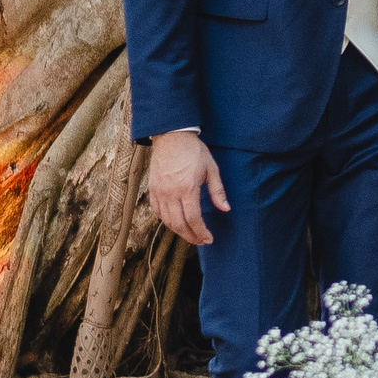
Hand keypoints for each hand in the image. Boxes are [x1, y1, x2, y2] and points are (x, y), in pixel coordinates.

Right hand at [148, 130, 227, 244]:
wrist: (172, 136)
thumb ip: (217, 191)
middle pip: (178, 224)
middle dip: (190, 236)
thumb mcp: (212, 169)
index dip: (201, 232)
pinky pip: (157, 211)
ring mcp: (159, 192)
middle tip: (200, 241)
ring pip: (166, 220)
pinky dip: (166, 220)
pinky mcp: (152, 189)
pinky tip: (174, 222)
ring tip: (190, 235)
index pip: (193, 219)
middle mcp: (171, 193)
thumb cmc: (194, 151)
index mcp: (187, 189)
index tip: (209, 239)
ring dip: (178, 231)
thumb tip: (225, 209)